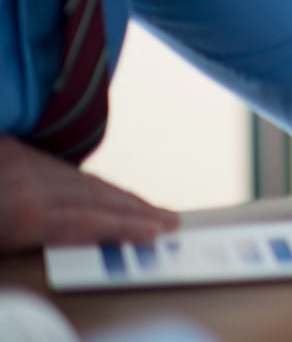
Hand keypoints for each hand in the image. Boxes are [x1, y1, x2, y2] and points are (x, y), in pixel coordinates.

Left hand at [0, 135, 176, 252]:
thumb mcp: (0, 246)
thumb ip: (38, 239)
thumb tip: (83, 236)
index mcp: (23, 216)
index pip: (88, 222)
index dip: (127, 226)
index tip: (157, 231)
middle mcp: (29, 184)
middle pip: (96, 195)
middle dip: (137, 208)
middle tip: (170, 218)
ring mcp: (22, 161)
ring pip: (82, 178)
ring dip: (117, 194)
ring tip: (146, 207)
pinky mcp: (12, 149)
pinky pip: (58, 165)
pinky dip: (85, 181)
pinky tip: (101, 190)